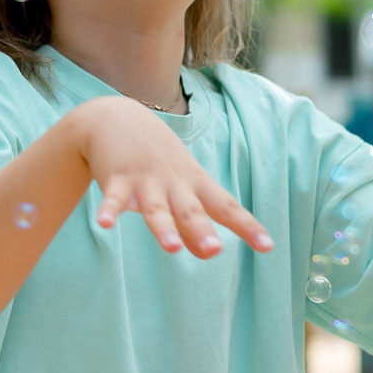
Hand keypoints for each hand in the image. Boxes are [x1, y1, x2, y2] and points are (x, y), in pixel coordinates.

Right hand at [75, 96, 272, 257]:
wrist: (115, 117)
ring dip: (163, 228)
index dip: (247, 227)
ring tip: (171, 248)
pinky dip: (108, 211)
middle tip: (214, 250)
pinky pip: (113, 198)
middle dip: (201, 230)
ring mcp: (145, 180)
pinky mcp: (116, 179)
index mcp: (195, 185)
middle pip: (190, 211)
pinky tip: (104, 225)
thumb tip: (208, 254)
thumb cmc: (157, 159)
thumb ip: (193, 224)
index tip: (267, 247)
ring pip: (156, 208)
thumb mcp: (180, 188)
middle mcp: (174, 183)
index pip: (227, 207)